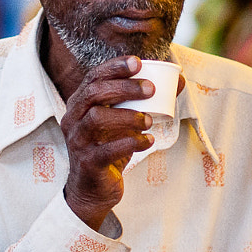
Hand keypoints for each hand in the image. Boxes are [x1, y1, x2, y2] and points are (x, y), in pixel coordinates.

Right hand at [60, 56, 158, 231]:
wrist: (93, 189)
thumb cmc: (109, 148)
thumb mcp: (124, 122)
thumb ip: (144, 102)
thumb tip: (178, 80)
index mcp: (80, 105)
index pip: (93, 78)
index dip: (114, 67)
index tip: (138, 63)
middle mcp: (73, 120)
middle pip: (94, 94)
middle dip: (123, 87)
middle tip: (150, 89)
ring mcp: (78, 141)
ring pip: (96, 118)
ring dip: (127, 116)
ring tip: (149, 120)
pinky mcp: (87, 163)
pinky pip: (107, 150)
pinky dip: (131, 143)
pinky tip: (148, 141)